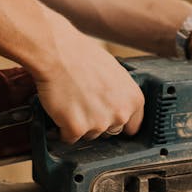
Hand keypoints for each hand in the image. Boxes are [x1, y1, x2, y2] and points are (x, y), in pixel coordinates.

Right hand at [33, 21, 144, 143]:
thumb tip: (118, 105)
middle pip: (109, 132)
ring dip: (80, 124)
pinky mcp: (77, 129)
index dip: (118, 122)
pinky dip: (63, 128)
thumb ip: (121, 94)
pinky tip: (61, 110)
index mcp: (133, 100)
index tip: (108, 119)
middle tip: (84, 103)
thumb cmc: (83, 57)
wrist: (58, 54)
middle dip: (98, 122)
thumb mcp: (116, 72)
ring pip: (89, 134)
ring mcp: (99, 124)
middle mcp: (120, 114)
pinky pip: (69, 137)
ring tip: (72, 102)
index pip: (132, 126)